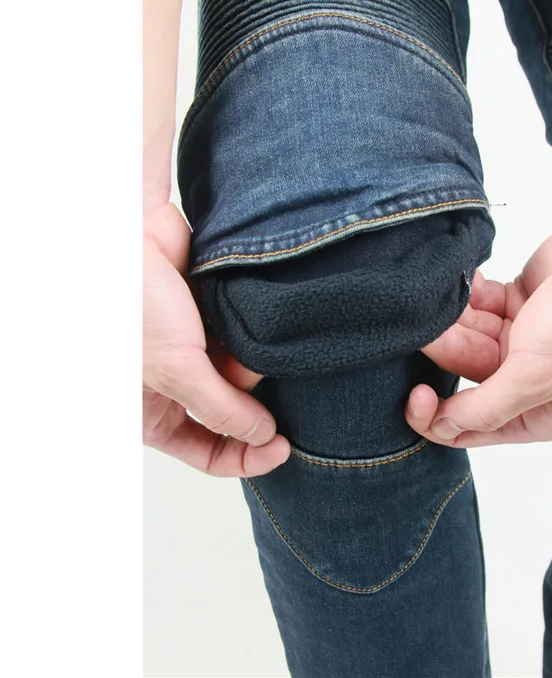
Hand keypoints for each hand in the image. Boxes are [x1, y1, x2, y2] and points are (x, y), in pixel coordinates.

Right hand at [143, 203, 289, 475]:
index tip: (281, 447)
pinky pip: (244, 338)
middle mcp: (172, 385)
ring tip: (239, 333)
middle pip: (232, 411)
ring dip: (250, 359)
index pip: (207, 453)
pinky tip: (244, 316)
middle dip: (248, 396)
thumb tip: (262, 437)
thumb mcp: (177, 372)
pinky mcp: (210, 319)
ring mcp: (193, 350)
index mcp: (151, 412)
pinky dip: (251, 332)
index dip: (246, 457)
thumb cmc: (134, 306)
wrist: (131, 235)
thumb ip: (222, 410)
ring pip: (242, 372)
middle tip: (249, 371)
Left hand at [405, 208, 551, 445]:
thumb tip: (443, 428)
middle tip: (422, 331)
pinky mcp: (518, 301)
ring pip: (469, 337)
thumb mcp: (537, 375)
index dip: (438, 417)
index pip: (473, 427)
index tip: (416, 393)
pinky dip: (469, 295)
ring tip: (442, 300)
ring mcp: (524, 338)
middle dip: (445, 354)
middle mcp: (529, 378)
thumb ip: (487, 406)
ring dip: (453, 321)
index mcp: (539, 412)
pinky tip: (468, 282)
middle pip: (466, 376)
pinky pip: (479, 306)